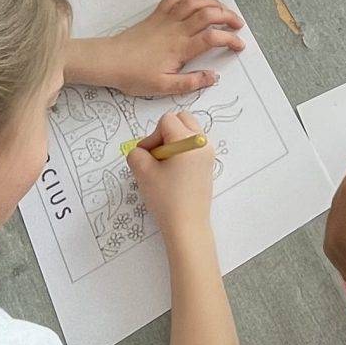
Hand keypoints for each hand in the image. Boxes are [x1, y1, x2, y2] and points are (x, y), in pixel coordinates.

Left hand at [73, 0, 247, 95]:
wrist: (109, 61)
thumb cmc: (134, 75)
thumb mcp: (163, 87)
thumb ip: (191, 82)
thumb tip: (213, 77)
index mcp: (180, 48)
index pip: (212, 38)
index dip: (230, 40)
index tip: (238, 46)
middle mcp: (176, 29)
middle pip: (209, 14)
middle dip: (228, 16)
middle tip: (238, 25)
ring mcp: (166, 18)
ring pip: (195, 1)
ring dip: (213, 3)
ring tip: (223, 10)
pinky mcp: (157, 14)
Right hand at [128, 110, 214, 228]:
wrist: (187, 225)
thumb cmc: (166, 198)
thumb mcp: (143, 172)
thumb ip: (137, 153)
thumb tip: (144, 151)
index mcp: (189, 140)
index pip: (167, 121)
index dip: (152, 136)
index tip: (149, 158)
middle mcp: (203, 142)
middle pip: (182, 119)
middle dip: (165, 133)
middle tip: (157, 157)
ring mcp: (209, 153)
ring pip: (188, 131)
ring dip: (173, 141)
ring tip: (165, 166)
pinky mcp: (208, 164)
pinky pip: (193, 145)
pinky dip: (182, 151)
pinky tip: (174, 172)